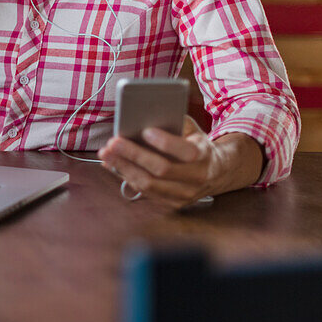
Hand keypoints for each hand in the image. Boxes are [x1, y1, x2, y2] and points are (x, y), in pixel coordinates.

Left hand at [98, 117, 262, 208]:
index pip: (186, 152)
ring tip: (106, 153)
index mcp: (205, 156)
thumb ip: (172, 122)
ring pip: (149, 184)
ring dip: (123, 168)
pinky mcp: (172, 203)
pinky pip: (144, 192)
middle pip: (161, 170)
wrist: (215, 172)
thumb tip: (141, 117)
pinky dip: (125, 177)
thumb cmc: (195, 144)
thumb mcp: (191, 129)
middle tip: (113, 142)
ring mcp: (185, 195)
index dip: (165, 142)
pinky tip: (112, 164)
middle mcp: (197, 178)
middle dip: (134, 154)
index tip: (145, 130)